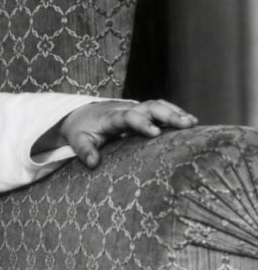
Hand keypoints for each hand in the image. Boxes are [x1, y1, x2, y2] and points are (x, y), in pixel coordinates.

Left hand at [55, 99, 197, 167]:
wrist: (81, 114)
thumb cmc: (81, 130)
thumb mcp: (77, 140)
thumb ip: (84, 151)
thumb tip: (93, 164)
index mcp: (110, 117)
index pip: (128, 117)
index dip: (141, 123)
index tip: (154, 133)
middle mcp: (126, 109)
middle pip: (150, 106)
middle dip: (169, 114)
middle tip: (187, 124)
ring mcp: (136, 109)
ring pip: (158, 105)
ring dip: (176, 112)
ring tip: (193, 123)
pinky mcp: (142, 112)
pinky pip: (160, 109)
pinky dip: (175, 113)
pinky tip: (190, 122)